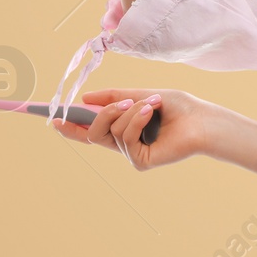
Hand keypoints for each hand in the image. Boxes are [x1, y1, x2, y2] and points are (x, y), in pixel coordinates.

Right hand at [51, 88, 211, 169]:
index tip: (53, 119)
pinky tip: (151, 112)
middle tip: (122, 101)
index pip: (91, 131)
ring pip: (109, 132)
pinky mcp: (139, 161)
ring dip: (129, 111)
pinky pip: (125, 138)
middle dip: (102, 113)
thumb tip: (85, 97)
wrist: (202, 119)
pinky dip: (137, 120)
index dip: (71, 128)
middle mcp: (124, 144)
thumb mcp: (141, 95)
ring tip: (151, 103)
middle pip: (93, 133)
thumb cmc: (178, 107)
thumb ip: (114, 97)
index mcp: (123, 128)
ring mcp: (131, 154)